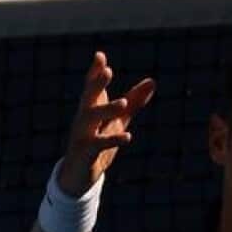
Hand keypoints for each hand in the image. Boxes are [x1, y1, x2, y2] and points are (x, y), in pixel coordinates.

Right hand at [58, 51, 154, 195]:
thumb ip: (134, 101)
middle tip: (107, 71)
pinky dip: (112, 139)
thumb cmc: (98, 144)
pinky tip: (127, 136)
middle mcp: (83, 119)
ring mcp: (82, 135)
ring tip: (123, 103)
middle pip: (87, 98)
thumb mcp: (118, 120)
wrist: (78, 176)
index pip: (91, 87)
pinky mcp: (86, 153)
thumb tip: (152, 81)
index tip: (100, 55)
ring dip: (106, 109)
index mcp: (90, 109)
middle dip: (96, 84)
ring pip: (90, 118)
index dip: (95, 72)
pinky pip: (98, 144)